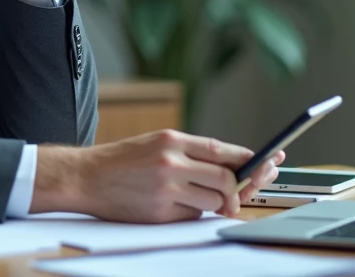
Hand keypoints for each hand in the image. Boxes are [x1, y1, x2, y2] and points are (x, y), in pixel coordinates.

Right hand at [30, 130, 285, 222]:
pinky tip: (179, 206)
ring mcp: (166, 188)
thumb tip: (229, 166)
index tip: (269, 162)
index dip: (250, 159)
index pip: (223, 149)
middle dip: (240, 188)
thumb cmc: (121, 161)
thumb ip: (189, 153)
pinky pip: (192, 216)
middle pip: (226, 178)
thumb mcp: (155, 143)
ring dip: (216, 203)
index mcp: (172, 139)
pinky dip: (193, 213)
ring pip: (213, 199)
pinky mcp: (159, 211)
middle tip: (242, 193)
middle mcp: (171, 161)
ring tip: (204, 200)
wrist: (85, 177)